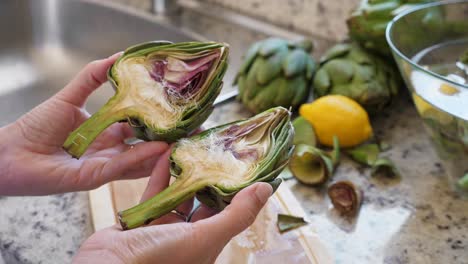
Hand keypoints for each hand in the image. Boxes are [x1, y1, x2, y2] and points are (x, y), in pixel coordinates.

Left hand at [0, 53, 169, 194]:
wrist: (11, 151)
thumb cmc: (36, 126)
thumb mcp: (70, 96)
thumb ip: (92, 77)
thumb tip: (117, 56)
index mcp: (107, 133)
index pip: (139, 126)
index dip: (158, 119)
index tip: (177, 109)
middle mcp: (111, 151)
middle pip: (146, 145)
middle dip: (169, 139)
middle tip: (192, 129)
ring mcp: (105, 166)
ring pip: (140, 159)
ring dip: (162, 151)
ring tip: (184, 140)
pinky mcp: (95, 178)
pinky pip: (123, 167)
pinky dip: (141, 157)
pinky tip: (159, 147)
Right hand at [73, 151, 272, 263]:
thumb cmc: (158, 259)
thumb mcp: (205, 236)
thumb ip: (236, 214)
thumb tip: (266, 189)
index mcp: (206, 246)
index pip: (227, 214)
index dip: (235, 191)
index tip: (241, 165)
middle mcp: (186, 239)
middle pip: (202, 203)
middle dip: (208, 178)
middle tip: (216, 152)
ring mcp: (163, 231)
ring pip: (177, 197)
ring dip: (184, 174)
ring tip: (193, 148)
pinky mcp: (140, 221)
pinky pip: (154, 194)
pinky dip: (161, 175)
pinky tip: (167, 154)